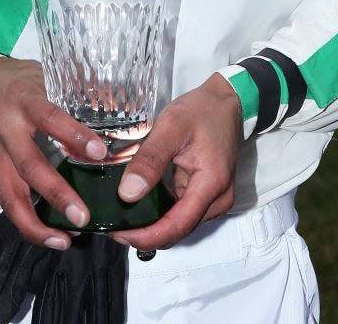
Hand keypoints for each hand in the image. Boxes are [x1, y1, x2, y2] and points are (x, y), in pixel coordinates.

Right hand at [0, 57, 107, 247]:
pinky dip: (27, 222)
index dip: (73, 135)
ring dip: (37, 223)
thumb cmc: (20, 81)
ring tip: (64, 240)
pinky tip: (50, 235)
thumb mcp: (45, 78)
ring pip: (10, 195)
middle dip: (56, 194)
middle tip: (83, 216)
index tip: (99, 153)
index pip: (49, 117)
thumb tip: (117, 112)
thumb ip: (74, 97)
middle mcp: (6, 129)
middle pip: (29, 166)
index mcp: (24, 100)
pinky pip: (6, 202)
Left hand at [111, 73, 241, 251]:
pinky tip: (141, 204)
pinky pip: (183, 211)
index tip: (117, 234)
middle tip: (112, 224)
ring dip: (153, 224)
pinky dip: (162, 211)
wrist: (225, 102)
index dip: (146, 236)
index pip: (176, 226)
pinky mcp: (209, 195)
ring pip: (180, 223)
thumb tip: (127, 194)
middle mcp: (218, 200)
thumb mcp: (170, 127)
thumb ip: (150, 160)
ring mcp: (216, 199)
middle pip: (178, 229)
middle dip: (146, 233)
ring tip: (122, 215)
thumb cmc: (200, 111)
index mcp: (211, 185)